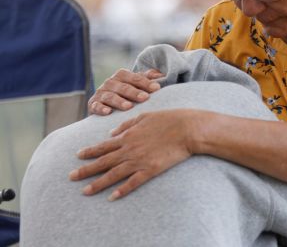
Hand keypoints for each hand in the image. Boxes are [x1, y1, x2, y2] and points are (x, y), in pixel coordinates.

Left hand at [69, 109, 196, 200]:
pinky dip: (121, 190)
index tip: (77, 156)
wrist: (187, 129)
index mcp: (128, 136)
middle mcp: (129, 149)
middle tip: (70, 177)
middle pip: (103, 162)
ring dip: (98, 183)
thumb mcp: (145, 116)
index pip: (104, 146)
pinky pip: (132, 183)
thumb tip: (113, 132)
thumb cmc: (169, 119)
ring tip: (85, 191)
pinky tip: (112, 197)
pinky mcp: (151, 170)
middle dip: (85, 170)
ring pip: (113, 174)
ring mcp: (139, 161)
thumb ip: (127, 124)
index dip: (90, 151)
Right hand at [88, 69, 163, 114]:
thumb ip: (147, 78)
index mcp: (122, 75)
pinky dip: (101, 108)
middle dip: (134, 92)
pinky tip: (108, 112)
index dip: (146, 82)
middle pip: (123, 86)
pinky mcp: (92, 104)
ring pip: (110, 96)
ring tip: (129, 106)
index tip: (157, 88)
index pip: (135, 77)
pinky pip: (96, 105)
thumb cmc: (126, 94)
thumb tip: (161, 74)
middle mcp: (110, 82)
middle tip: (145, 98)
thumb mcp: (136, 84)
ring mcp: (101, 93)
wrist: (104, 106)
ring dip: (119, 101)